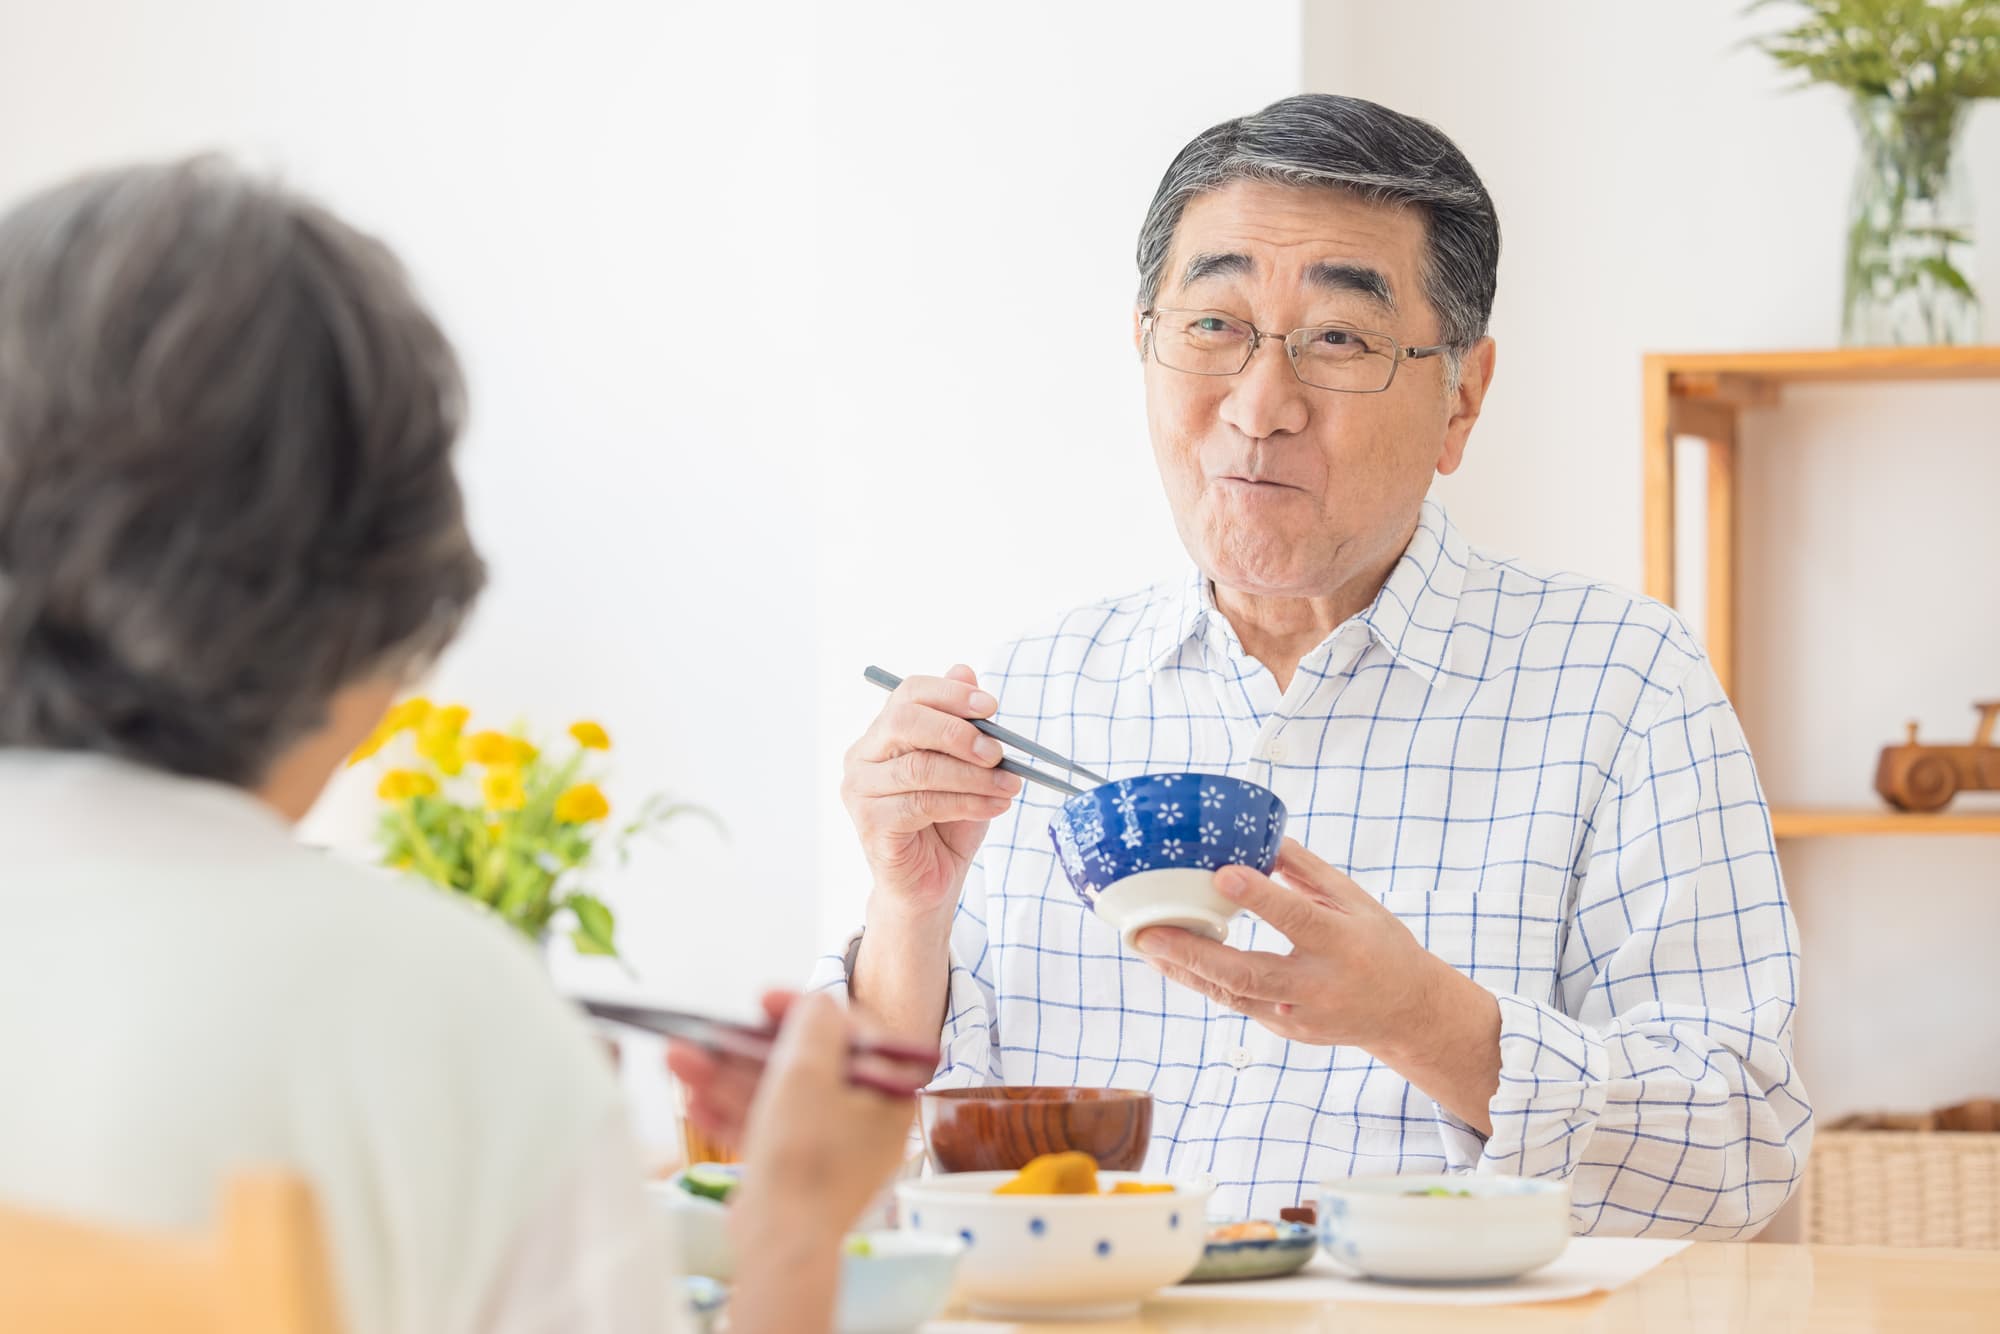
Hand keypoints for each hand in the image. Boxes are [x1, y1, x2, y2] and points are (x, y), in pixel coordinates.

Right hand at [667, 991, 916, 1239]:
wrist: (782, 1244)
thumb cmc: (804, 1154)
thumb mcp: (807, 1072)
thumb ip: (813, 1026)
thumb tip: (818, 1001)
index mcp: (886, 1094)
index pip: (851, 1033)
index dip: (804, 1009)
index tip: (763, 1000)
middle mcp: (863, 1120)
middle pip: (802, 1066)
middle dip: (745, 1049)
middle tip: (705, 1032)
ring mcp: (827, 1150)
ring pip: (774, 1099)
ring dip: (724, 1078)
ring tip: (675, 1060)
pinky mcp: (795, 1175)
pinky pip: (764, 1132)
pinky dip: (730, 1116)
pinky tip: (690, 1103)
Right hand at [840, 666, 1020, 917]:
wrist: (930, 885)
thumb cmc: (947, 823)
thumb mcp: (966, 769)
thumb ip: (964, 725)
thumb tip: (965, 669)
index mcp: (882, 734)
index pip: (908, 694)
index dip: (950, 694)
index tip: (992, 707)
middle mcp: (862, 756)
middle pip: (905, 721)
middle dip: (958, 731)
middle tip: (999, 751)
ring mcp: (860, 790)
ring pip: (920, 766)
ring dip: (974, 775)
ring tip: (1010, 786)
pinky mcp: (870, 823)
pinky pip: (923, 803)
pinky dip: (967, 802)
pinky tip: (995, 807)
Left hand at [1133, 839, 1452, 1052]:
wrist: (1407, 1011)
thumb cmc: (1380, 945)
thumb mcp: (1356, 900)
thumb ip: (1307, 870)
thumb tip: (1261, 836)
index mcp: (1343, 943)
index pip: (1297, 917)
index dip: (1260, 898)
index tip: (1221, 875)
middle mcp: (1320, 984)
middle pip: (1251, 973)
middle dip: (1195, 954)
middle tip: (1149, 932)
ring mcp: (1301, 1015)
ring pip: (1235, 995)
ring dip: (1186, 971)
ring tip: (1147, 946)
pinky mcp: (1287, 1032)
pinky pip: (1239, 1004)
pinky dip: (1204, 983)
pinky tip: (1173, 963)